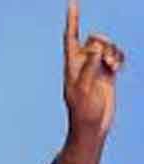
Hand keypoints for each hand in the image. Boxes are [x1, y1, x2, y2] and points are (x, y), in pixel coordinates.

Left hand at [60, 0, 124, 163]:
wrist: (91, 126)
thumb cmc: (83, 112)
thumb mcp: (85, 89)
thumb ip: (90, 67)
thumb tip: (96, 47)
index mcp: (71, 66)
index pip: (70, 38)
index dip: (72, 20)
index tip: (73, 2)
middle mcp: (82, 64)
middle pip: (94, 39)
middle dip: (104, 43)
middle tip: (107, 60)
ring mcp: (95, 68)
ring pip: (107, 47)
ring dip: (114, 52)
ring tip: (114, 67)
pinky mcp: (107, 74)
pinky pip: (115, 56)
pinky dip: (119, 57)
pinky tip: (118, 68)